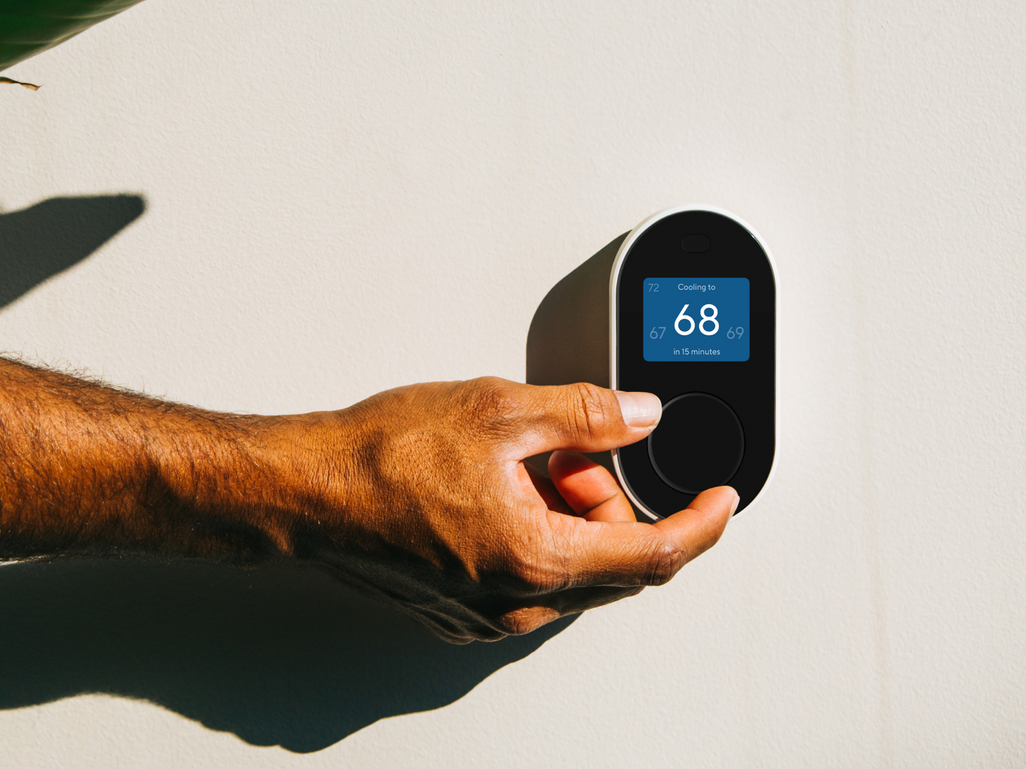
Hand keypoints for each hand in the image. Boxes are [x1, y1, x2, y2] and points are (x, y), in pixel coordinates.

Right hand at [262, 378, 737, 642]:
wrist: (305, 492)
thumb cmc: (379, 458)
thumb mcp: (500, 410)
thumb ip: (588, 415)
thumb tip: (641, 417)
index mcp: (539, 558)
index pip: (657, 555)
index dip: (701, 525)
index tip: (720, 501)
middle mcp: (518, 602)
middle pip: (613, 561)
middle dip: (609, 500)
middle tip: (566, 449)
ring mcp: (487, 614)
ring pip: (571, 567)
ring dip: (568, 514)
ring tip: (517, 462)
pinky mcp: (461, 611)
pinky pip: (530, 577)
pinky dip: (534, 533)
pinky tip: (495, 490)